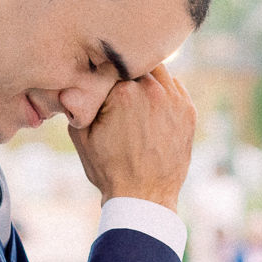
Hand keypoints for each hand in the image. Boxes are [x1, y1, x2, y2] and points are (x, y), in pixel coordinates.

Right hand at [69, 64, 195, 209]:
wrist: (143, 197)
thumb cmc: (109, 169)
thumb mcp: (80, 134)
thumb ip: (77, 101)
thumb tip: (73, 81)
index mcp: (122, 92)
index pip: (111, 65)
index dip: (104, 72)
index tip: (101, 82)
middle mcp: (151, 91)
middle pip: (136, 65)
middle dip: (126, 74)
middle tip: (119, 91)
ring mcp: (174, 100)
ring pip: (158, 72)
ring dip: (147, 79)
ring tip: (136, 98)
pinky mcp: (189, 111)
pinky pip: (175, 87)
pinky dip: (164, 92)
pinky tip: (153, 108)